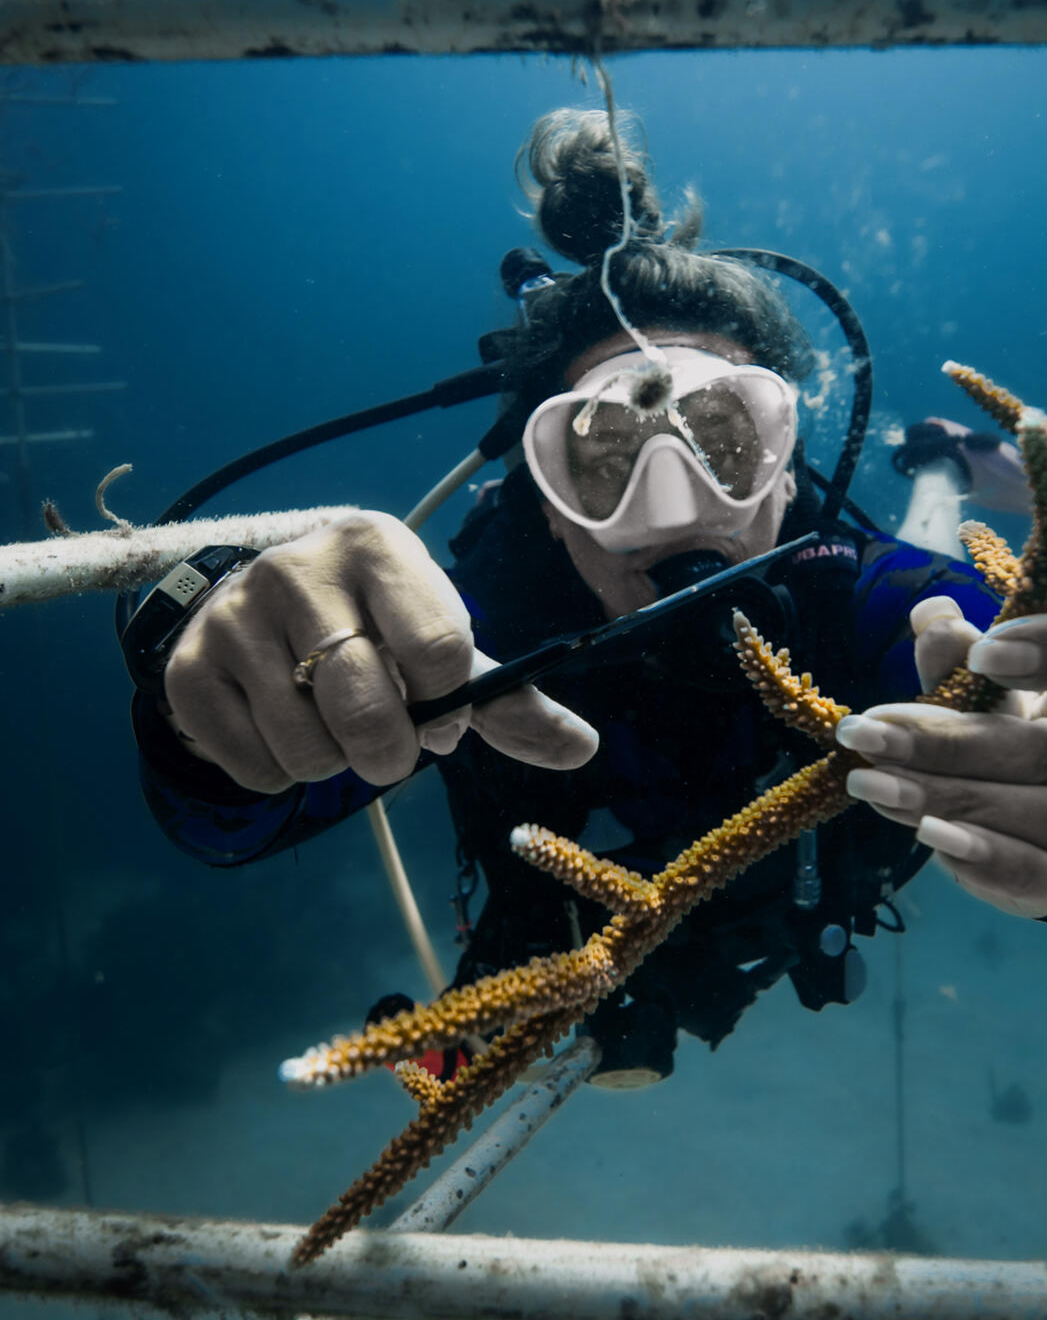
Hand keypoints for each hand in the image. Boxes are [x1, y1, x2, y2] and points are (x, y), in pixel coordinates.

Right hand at [164, 511, 597, 792]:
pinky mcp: (187, 669)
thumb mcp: (443, 644)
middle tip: (388, 742)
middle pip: (368, 707)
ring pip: (308, 750)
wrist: (267, 603)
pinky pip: (254, 768)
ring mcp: (233, 616)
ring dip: (335, 764)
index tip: (442, 713)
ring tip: (332, 724)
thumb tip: (586, 749)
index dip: (451, 707)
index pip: (440, 651)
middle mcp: (297, 568)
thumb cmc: (377, 626)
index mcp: (378, 546)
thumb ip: (511, 699)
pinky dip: (282, 773)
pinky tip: (283, 728)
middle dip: (392, 752)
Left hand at [836, 596, 1046, 917]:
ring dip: (958, 803)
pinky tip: (924, 832)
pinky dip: (987, 860)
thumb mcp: (995, 666)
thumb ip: (964, 649)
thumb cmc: (1024, 699)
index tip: (982, 654)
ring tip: (875, 783)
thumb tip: (933, 622)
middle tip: (873, 733)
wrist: (1044, 782)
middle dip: (961, 745)